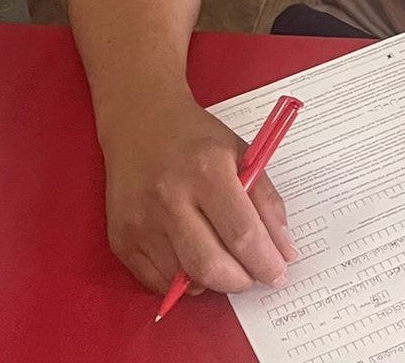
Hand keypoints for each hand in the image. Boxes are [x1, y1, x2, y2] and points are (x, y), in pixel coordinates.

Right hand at [99, 98, 296, 295]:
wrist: (140, 121)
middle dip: (240, 281)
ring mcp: (141, 221)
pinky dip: (182, 282)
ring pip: (184, 279)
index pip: (242, 232)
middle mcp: (170, 196)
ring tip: (222, 259)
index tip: (278, 273)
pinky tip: (192, 258)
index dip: (265, 261)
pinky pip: (157, 283)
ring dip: (212, 281)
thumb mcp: (241, 153)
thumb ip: (266, 201)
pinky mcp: (121, 239)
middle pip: (211, 265)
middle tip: (252, 276)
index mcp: (206, 168)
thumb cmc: (196, 138)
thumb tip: (284, 252)